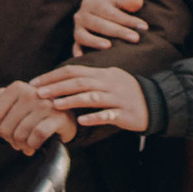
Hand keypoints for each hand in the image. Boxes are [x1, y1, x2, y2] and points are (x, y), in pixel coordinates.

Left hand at [0, 78, 72, 149]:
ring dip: (21, 145)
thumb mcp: (9, 101)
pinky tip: (34, 144)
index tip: (3, 130)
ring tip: (25, 143)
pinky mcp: (57, 118)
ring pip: (20, 134)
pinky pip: (36, 137)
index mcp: (17, 87)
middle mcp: (31, 93)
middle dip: (9, 139)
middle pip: (5, 127)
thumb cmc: (32, 109)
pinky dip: (32, 145)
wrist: (63, 116)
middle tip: (16, 138)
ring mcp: (45, 105)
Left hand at [22, 62, 149, 134]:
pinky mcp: (125, 114)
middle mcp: (109, 83)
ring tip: (54, 105)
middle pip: (80, 82)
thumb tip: (63, 77)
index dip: (53, 76)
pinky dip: (94, 117)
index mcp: (103, 73)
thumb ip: (89, 78)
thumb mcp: (109, 79)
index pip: (74, 70)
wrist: (156, 102)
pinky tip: (81, 121)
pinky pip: (108, 115)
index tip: (35, 83)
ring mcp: (118, 98)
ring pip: (92, 97)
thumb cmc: (127, 92)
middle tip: (38, 93)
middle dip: (57, 87)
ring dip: (72, 100)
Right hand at [72, 0, 148, 56]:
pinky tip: (83, 58)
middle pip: (100, 24)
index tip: (144, 27)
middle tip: (136, 38)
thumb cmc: (110, 8)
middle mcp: (81, 15)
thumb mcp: (118, 2)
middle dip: (119, 31)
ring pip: (84, 36)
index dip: (128, 19)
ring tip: (109, 47)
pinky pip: (75, 47)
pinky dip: (78, 52)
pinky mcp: (76, 40)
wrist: (93, 12)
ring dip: (95, 41)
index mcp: (93, 2)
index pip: (112, 12)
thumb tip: (139, 1)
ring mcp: (77, 28)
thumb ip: (128, 2)